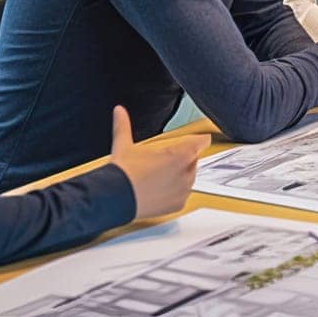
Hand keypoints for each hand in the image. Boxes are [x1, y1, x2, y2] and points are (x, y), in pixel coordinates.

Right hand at [108, 105, 210, 219]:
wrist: (116, 200)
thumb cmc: (123, 174)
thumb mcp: (124, 145)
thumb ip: (123, 125)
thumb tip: (119, 111)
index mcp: (179, 154)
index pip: (201, 142)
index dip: (200, 139)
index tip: (201, 138)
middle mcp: (186, 172)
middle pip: (193, 160)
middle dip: (183, 158)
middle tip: (165, 160)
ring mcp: (183, 190)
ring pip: (190, 177)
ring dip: (181, 174)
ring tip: (160, 175)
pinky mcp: (179, 204)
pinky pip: (183, 194)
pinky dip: (176, 192)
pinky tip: (161, 190)